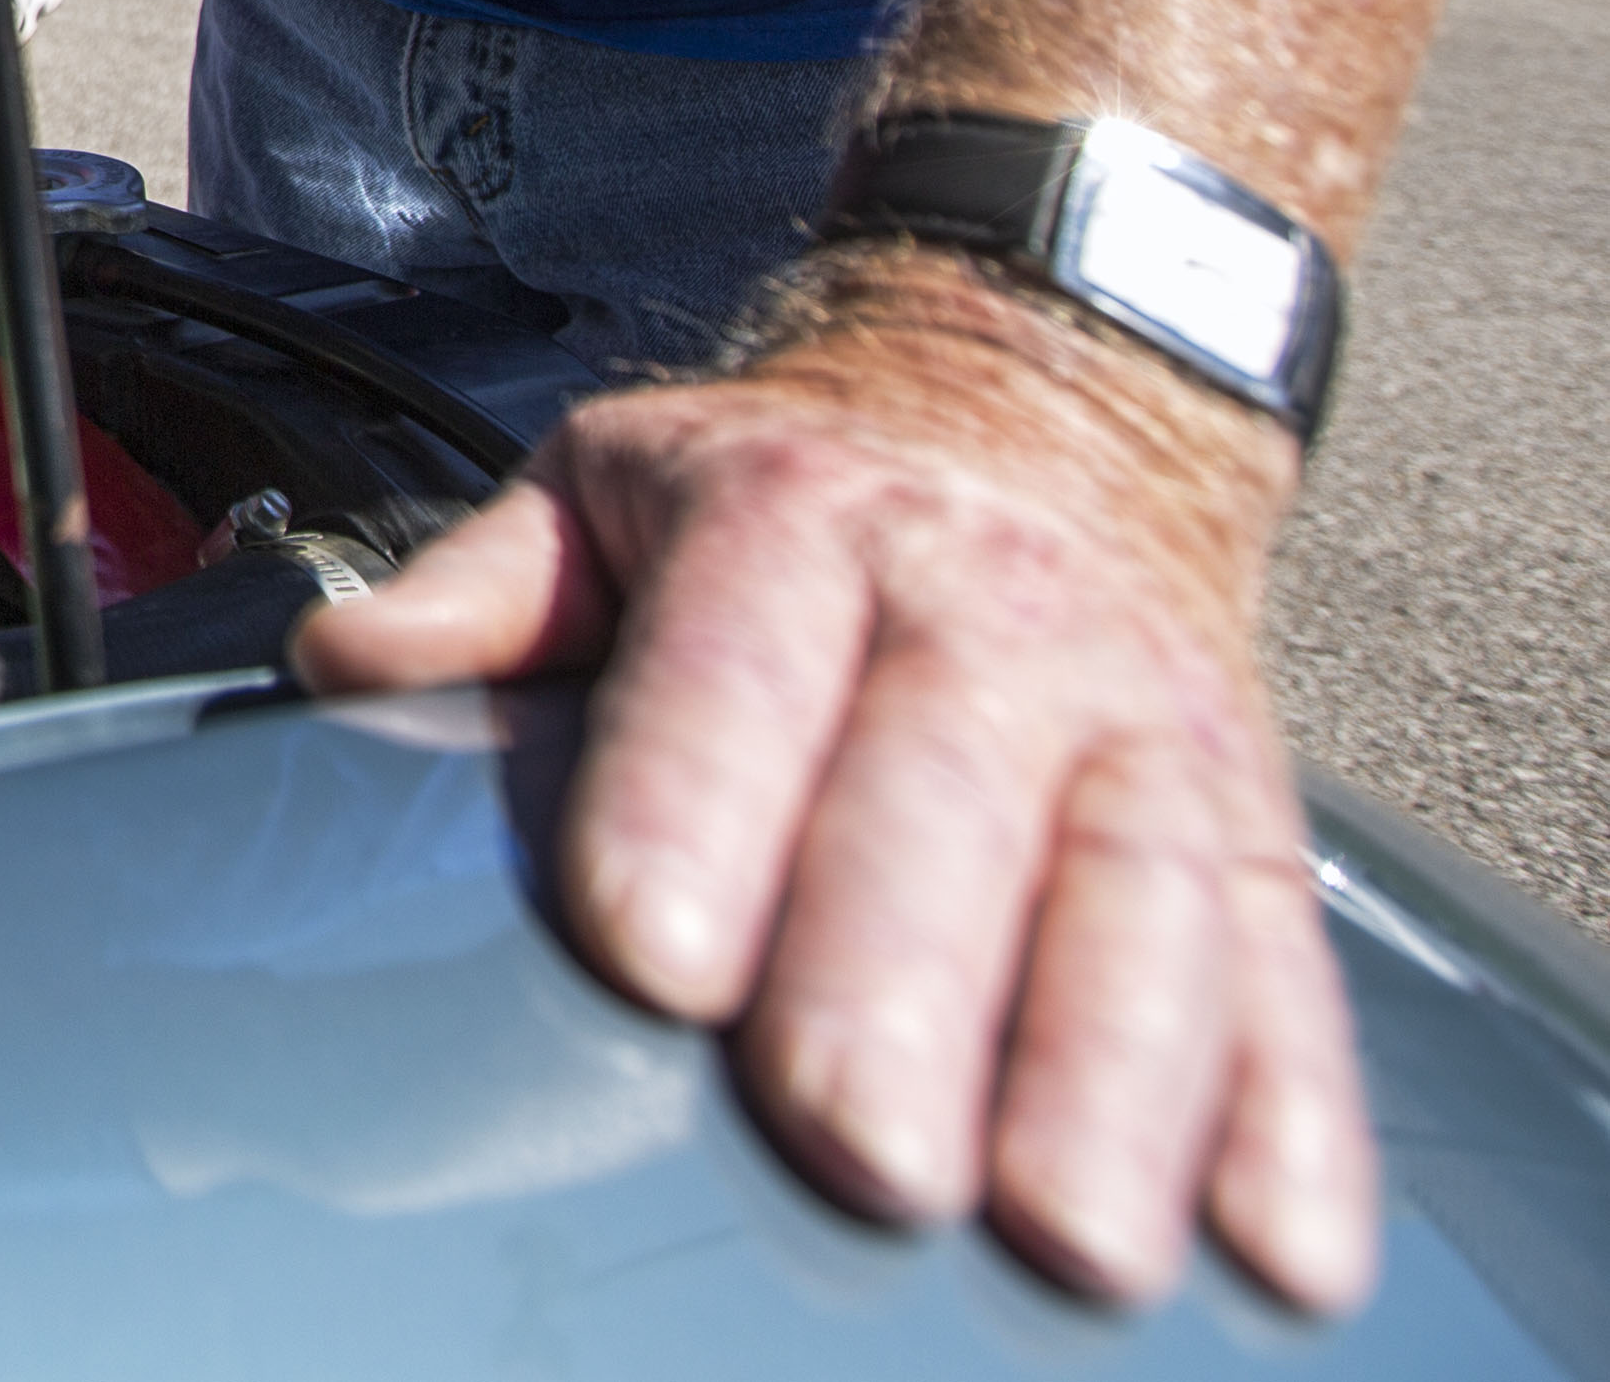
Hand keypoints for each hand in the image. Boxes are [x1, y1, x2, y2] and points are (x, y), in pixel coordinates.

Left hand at [295, 251, 1370, 1313]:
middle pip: (940, 809)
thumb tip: (337, 668)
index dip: (691, 810)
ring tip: (1066, 1236)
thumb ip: (479, 588)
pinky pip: (1282, 973)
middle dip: (896, 982)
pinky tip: (1281, 1246)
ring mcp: (1139, 719)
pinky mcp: (1254, 820)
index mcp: (796, 521)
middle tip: (848, 1139)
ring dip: (1110, 1081)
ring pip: (1137, 903)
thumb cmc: (791, 481)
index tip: (647, 954)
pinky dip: (1296, 1118)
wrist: (1049, 386)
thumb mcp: (617, 480)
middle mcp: (985, 615)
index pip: (732, 673)